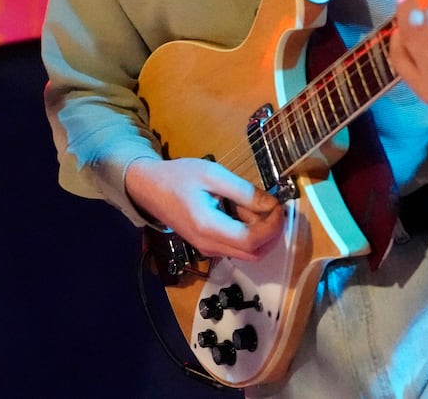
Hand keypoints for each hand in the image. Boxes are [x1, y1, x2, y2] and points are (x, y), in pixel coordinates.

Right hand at [125, 157, 283, 259]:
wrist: (148, 188)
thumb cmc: (178, 177)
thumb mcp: (212, 175)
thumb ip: (243, 191)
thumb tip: (272, 204)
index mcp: (208, 227)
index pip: (252, 241)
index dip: (273, 227)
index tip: (279, 206)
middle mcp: (209, 245)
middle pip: (254, 253)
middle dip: (272, 233)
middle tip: (274, 207)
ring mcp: (208, 249)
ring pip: (247, 253)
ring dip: (261, 234)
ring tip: (256, 205)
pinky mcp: (207, 246)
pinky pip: (236, 248)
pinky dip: (249, 234)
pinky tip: (243, 211)